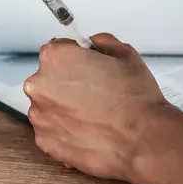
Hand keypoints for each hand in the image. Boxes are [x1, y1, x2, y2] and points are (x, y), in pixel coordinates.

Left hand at [23, 34, 171, 179]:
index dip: (76, 59)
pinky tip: (88, 130)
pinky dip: (66, 131)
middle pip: (49, 79)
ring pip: (49, 106)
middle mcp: (40, 85)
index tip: (87, 69)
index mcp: (56, 58)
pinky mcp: (45, 141)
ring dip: (66, 109)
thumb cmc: (135, 101)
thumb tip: (93, 45)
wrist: (142, 140)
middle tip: (96, 94)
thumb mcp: (125, 55)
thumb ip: (101, 42)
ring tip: (95, 116)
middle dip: (68, 85)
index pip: (57, 50)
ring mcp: (40, 116)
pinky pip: (52, 130)